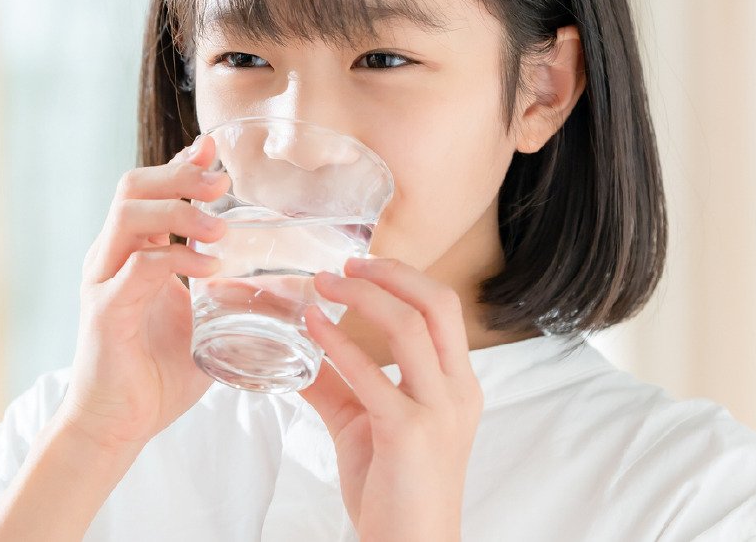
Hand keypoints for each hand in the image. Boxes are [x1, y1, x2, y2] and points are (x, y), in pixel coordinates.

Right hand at [61, 135, 228, 451]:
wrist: (117, 425)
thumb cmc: (155, 376)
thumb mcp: (201, 324)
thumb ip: (225, 296)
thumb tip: (278, 281)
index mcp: (130, 254)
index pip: (149, 191)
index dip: (181, 164)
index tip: (216, 150)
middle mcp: (110, 259)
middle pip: (132, 188)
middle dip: (179, 174)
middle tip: (222, 183)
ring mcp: (102, 282)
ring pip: (129, 216)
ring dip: (178, 211)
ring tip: (219, 225)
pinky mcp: (104, 312)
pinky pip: (137, 269)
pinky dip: (176, 260)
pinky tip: (209, 268)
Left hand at [298, 257, 482, 541]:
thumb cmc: (395, 491)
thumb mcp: (365, 425)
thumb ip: (337, 385)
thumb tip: (298, 353)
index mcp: (457, 385)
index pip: (443, 308)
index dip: (403, 277)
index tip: (361, 265)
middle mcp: (457, 391)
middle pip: (437, 303)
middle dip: (389, 273)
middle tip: (343, 265)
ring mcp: (438, 411)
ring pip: (410, 327)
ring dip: (362, 296)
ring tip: (321, 286)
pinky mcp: (410, 433)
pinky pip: (371, 375)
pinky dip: (338, 342)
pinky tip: (311, 328)